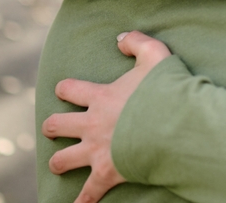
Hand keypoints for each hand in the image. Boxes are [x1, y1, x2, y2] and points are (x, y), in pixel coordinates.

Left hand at [42, 32, 171, 202]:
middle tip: (54, 128)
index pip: (69, 89)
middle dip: (52, 127)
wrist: (173, 125)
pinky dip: (82, 201)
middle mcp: (91, 124)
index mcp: (99, 96)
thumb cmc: (167, 90)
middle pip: (57, 126)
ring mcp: (96, 150)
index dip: (65, 89)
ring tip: (58, 164)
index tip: (64, 90)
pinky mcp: (106, 172)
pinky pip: (88, 192)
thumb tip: (119, 39)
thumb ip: (136, 42)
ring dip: (59, 162)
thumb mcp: (156, 54)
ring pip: (62, 160)